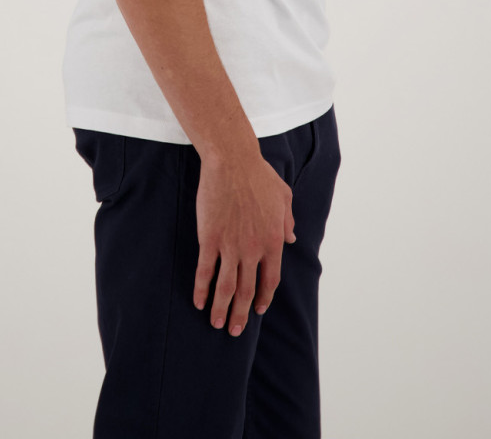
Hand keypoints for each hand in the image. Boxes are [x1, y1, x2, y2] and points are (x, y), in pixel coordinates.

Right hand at [193, 151, 296, 336]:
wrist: (232, 161)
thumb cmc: (258, 174)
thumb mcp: (283, 196)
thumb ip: (288, 220)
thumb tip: (292, 237)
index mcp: (273, 240)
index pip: (270, 280)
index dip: (263, 298)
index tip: (257, 309)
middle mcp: (253, 249)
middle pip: (246, 290)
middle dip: (240, 313)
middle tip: (234, 330)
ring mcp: (230, 246)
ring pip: (225, 287)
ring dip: (221, 309)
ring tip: (217, 324)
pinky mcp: (209, 239)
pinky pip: (205, 271)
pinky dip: (202, 289)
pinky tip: (198, 301)